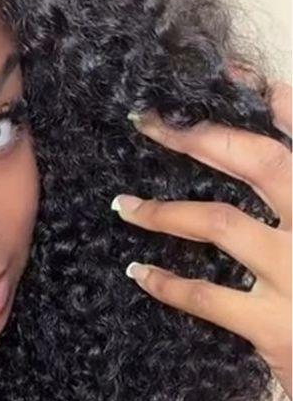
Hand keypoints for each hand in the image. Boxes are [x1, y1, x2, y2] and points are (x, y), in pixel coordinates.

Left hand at [112, 75, 291, 398]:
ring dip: (164, 210)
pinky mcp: (276, 326)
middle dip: (198, 137)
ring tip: (123, 205)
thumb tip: (277, 123)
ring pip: (219, 222)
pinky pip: (206, 295)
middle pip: (257, 161)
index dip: (275, 98)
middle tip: (148, 122)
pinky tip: (138, 273)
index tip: (230, 75)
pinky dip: (167, 283)